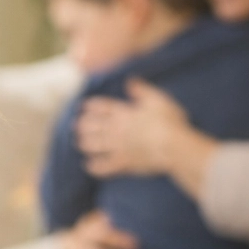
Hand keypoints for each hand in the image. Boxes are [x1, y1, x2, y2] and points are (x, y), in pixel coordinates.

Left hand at [76, 79, 192, 177]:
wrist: (173, 146)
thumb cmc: (169, 121)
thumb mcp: (158, 99)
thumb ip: (142, 90)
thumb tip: (129, 81)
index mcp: (124, 113)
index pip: (103, 107)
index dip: (91, 106)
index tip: (82, 106)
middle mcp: (117, 129)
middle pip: (94, 126)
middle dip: (83, 126)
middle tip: (75, 126)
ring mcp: (118, 147)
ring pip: (94, 145)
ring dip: (85, 144)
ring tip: (79, 143)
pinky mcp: (123, 163)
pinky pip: (104, 166)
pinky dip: (95, 167)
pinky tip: (88, 166)